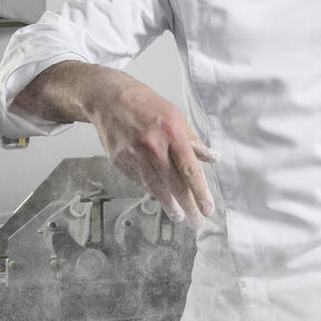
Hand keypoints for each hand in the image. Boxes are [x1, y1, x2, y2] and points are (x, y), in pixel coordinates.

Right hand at [14, 62, 217, 229]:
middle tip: (197, 221)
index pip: (190, 169)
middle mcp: (153, 146)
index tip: (208, 208)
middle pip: (174, 184)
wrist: (109, 99)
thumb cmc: (146, 106)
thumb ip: (193, 140)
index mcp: (172, 132)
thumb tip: (211, 158)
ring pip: (156, 188)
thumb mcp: (175, 116)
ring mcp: (134, 155)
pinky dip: (153, 192)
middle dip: (188, 206)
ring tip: (180, 216)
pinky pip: (140, 182)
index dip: (200, 192)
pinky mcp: (120, 162)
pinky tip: (162, 199)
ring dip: (170, 205)